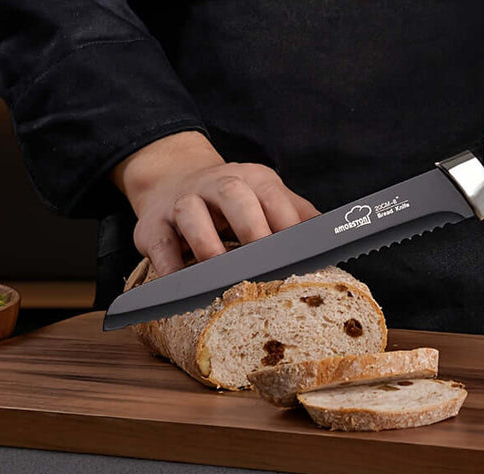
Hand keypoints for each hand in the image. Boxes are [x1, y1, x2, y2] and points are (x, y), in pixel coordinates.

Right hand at [112, 131, 319, 275]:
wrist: (172, 181)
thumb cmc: (233, 203)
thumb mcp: (268, 199)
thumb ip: (298, 215)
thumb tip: (331, 235)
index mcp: (253, 179)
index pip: (273, 196)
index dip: (286, 225)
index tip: (298, 256)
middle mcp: (216, 183)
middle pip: (233, 194)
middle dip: (250, 227)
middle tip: (263, 262)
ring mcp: (182, 201)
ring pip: (191, 212)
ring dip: (206, 244)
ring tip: (219, 274)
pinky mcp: (152, 224)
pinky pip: (159, 242)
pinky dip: (169, 265)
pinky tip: (182, 284)